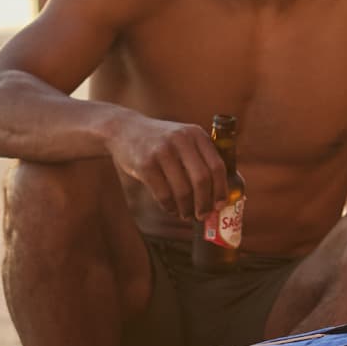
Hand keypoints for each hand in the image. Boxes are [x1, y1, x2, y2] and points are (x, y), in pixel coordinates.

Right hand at [110, 111, 231, 221]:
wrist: (125, 129)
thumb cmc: (161, 141)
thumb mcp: (183, 138)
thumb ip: (199, 158)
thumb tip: (218, 196)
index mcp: (196, 134)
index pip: (217, 166)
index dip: (221, 190)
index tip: (220, 205)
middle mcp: (181, 140)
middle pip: (202, 179)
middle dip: (204, 203)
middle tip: (203, 216)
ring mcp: (162, 151)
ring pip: (183, 190)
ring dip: (187, 209)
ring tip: (186, 214)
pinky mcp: (145, 163)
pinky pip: (163, 194)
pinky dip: (169, 206)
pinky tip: (171, 209)